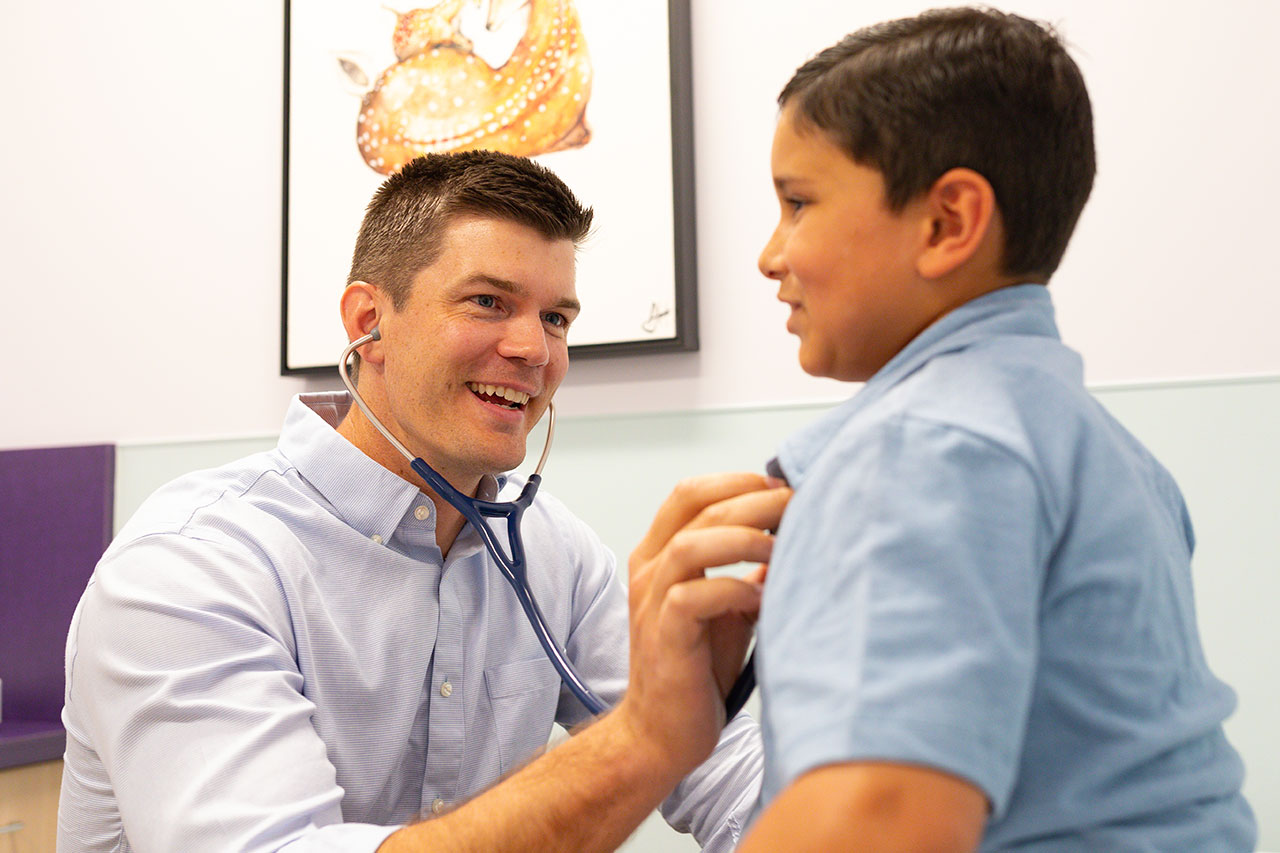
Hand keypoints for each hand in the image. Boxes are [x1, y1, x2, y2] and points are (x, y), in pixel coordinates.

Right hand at [617, 472, 789, 779]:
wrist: (663, 731)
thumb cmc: (697, 667)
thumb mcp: (727, 605)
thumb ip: (747, 568)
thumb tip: (793, 533)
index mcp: (659, 554)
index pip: (690, 493)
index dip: (737, 481)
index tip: (781, 487)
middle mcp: (650, 569)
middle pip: (697, 507)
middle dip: (753, 499)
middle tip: (795, 505)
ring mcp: (652, 601)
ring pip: (691, 545)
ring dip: (744, 538)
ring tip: (781, 546)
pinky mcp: (662, 635)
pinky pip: (694, 596)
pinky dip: (735, 589)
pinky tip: (763, 598)